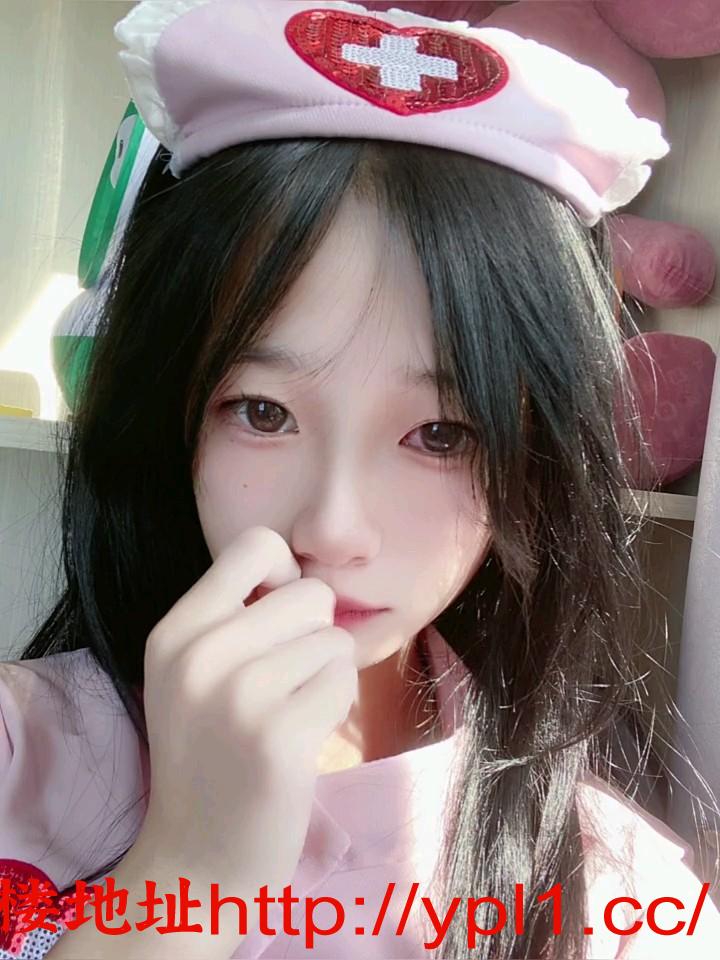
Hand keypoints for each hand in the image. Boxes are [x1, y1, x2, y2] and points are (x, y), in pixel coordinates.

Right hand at [132, 525, 356, 897]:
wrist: (196, 860)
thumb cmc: (206, 757)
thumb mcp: (190, 674)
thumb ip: (234, 618)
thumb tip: (303, 577)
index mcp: (175, 631)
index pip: (256, 545)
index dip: (284, 577)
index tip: (278, 619)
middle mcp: (200, 655)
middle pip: (309, 593)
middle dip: (312, 635)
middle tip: (284, 684)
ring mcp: (239, 696)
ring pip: (333, 638)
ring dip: (325, 675)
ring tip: (290, 713)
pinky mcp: (280, 737)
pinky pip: (343, 681)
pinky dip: (334, 706)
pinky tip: (303, 737)